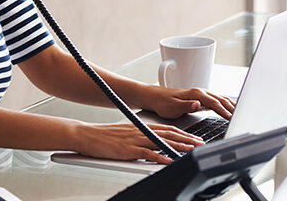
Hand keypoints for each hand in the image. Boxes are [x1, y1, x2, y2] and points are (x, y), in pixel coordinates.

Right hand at [74, 121, 204, 163]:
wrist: (85, 134)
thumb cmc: (102, 135)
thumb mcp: (123, 132)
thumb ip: (138, 136)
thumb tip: (149, 143)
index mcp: (139, 126)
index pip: (166, 128)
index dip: (182, 132)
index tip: (194, 136)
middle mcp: (140, 131)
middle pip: (168, 134)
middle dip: (186, 139)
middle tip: (200, 143)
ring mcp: (134, 140)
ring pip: (161, 142)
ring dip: (178, 147)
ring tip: (191, 150)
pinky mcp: (127, 149)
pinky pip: (147, 153)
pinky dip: (159, 157)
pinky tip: (169, 160)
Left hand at [145, 85, 235, 119]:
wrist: (155, 97)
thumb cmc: (162, 103)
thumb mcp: (173, 107)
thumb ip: (186, 106)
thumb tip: (198, 104)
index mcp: (195, 94)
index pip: (214, 102)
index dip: (224, 110)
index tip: (231, 117)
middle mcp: (199, 92)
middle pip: (220, 99)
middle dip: (232, 107)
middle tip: (242, 116)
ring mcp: (200, 94)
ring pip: (220, 98)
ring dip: (231, 105)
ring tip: (240, 113)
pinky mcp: (199, 98)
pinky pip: (216, 100)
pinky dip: (225, 104)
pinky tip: (229, 109)